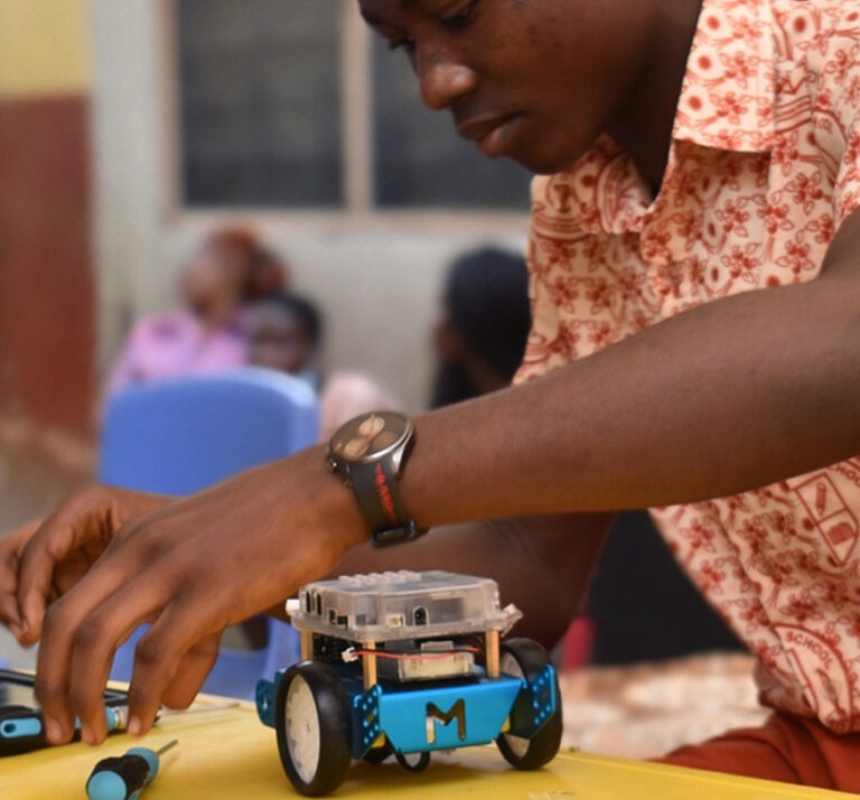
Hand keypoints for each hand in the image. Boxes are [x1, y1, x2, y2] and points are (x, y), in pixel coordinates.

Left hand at [25, 447, 364, 745]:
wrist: (317, 493)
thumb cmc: (270, 517)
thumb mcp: (200, 542)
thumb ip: (174, 588)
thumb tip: (171, 662)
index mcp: (136, 535)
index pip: (66, 600)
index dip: (51, 655)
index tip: (60, 690)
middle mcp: (140, 548)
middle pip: (63, 622)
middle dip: (52, 683)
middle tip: (60, 722)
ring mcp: (173, 568)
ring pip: (95, 639)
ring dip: (85, 696)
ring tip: (95, 730)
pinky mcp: (208, 591)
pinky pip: (155, 653)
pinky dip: (143, 694)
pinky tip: (147, 714)